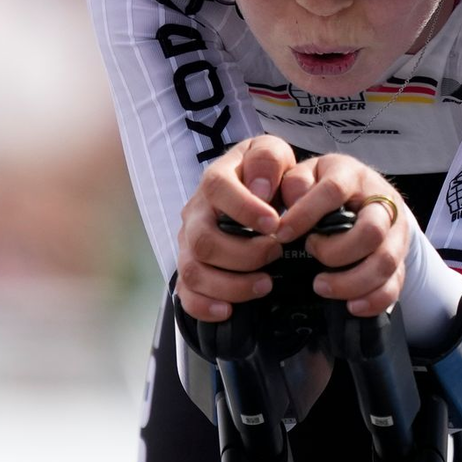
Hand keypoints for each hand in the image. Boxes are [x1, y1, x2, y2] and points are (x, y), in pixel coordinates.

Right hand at [175, 136, 293, 320]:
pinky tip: (229, 310)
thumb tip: (261, 188)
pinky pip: (185, 294)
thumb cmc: (263, 174)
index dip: (245, 209)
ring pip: (193, 272)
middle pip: (204, 241)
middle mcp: (196, 213)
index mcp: (216, 180)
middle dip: (244, 255)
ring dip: (231, 285)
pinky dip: (204, 306)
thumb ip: (267, 159)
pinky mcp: (191, 267)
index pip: (217, 189)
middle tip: (275, 254)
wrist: (252, 188)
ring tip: (264, 284)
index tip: (275, 225)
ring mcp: (188, 243)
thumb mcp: (270, 152)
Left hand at [276, 154, 407, 316]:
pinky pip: (395, 284)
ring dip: (352, 281)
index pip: (334, 191)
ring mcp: (395, 232)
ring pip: (385, 261)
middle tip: (311, 254)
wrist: (368, 194)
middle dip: (336, 252)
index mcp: (353, 176)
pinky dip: (374, 299)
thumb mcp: (310, 173)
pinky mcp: (401, 258)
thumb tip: (288, 203)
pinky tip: (352, 305)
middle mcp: (381, 203)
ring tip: (322, 287)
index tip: (281, 234)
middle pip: (371, 231)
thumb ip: (295, 183)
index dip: (305, 214)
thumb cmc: (330, 186)